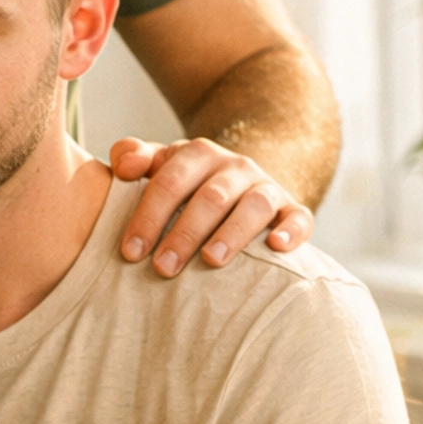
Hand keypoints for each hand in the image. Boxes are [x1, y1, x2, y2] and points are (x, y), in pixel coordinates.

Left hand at [109, 136, 311, 275]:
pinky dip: (291, 231)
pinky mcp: (293, 210)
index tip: (130, 251)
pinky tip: (277, 247)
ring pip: (254, 205)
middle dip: (184, 232)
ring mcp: (266, 187)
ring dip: (232, 233)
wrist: (242, 183)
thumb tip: (123, 165)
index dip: (148, 216)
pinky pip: (299, 217)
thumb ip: (134, 157)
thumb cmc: (188, 185)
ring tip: (211, 260)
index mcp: (198, 155)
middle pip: (210, 197)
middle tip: (162, 268)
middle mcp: (235, 167)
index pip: (169, 181)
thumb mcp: (160, 165)